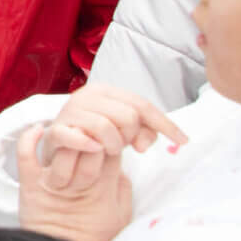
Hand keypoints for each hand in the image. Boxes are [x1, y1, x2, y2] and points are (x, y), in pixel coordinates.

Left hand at [15, 124, 133, 240]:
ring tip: (73, 126)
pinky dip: (29, 139)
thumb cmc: (92, 238)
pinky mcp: (30, 185)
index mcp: (104, 187)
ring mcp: (53, 182)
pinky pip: (26, 155)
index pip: (111, 149)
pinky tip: (38, 129)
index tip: (113, 129)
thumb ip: (123, 188)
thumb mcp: (121, 215)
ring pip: (61, 146)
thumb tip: (120, 163)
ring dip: (68, 134)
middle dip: (93, 132)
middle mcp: (79, 181)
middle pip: (88, 145)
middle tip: (94, 126)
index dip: (112, 134)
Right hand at [40, 84, 188, 166]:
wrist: (60, 146)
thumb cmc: (95, 136)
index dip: (165, 124)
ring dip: (114, 146)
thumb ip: (143, 132)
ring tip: (109, 149)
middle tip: (124, 144)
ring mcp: (69, 112)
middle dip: (132, 136)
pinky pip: (76, 137)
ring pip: (106, 127)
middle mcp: (85, 95)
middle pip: (128, 116)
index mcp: (104, 91)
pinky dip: (88, 145)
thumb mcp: (124, 130)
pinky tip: (96, 149)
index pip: (142, 105)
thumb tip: (144, 143)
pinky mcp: (56, 130)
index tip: (183, 141)